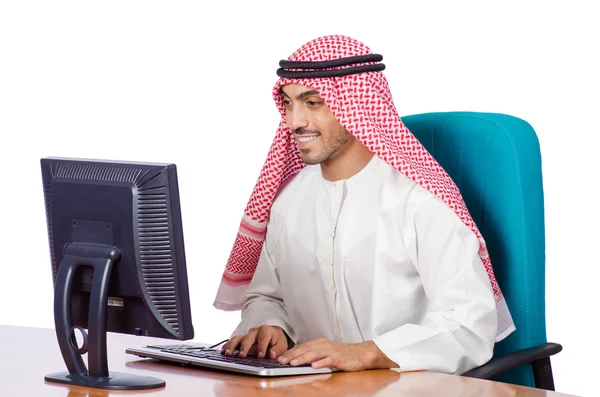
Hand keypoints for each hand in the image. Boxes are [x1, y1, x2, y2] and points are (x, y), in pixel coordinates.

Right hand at [221, 325, 290, 358]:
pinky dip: (227, 346)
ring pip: (238, 338)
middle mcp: (255, 331)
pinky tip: (223, 351)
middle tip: (242, 356)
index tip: (260, 356)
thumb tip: (272, 354)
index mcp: (266, 330)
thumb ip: (277, 349)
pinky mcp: (241, 339)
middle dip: (245, 347)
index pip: (264, 338)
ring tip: (228, 354)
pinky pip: (233, 341)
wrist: (273, 335)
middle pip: (248, 338)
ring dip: (232, 346)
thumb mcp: (282, 345)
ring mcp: (247, 335)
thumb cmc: (277, 341)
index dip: (262, 347)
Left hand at [277, 338, 397, 370]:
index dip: (290, 352)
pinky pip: (328, 360)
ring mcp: (331, 350)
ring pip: (314, 354)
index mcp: (319, 343)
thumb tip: (299, 359)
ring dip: (302, 358)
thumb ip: (314, 354)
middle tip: (281, 360)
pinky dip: (321, 362)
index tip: (280, 357)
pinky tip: (314, 366)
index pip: (301, 347)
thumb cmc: (342, 354)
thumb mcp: (326, 351)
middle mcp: (323, 344)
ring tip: (293, 363)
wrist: (360, 354)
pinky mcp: (338, 357)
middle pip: (305, 349)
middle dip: (292, 355)